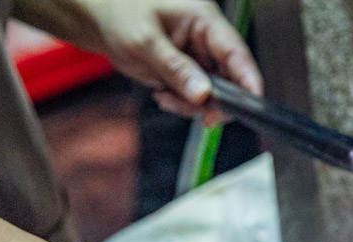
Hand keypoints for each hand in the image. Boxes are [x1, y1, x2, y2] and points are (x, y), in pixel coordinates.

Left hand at [64, 0, 261, 120]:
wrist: (99, 20)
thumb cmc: (119, 14)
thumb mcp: (145, 42)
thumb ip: (176, 69)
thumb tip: (203, 95)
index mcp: (203, 19)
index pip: (236, 51)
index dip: (249, 78)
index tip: (253, 104)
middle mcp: (207, 38)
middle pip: (231, 77)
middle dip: (215, 101)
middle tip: (201, 116)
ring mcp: (199, 56)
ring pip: (214, 92)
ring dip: (193, 105)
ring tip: (166, 98)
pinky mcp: (189, 71)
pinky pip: (196, 96)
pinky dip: (182, 103)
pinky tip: (163, 94)